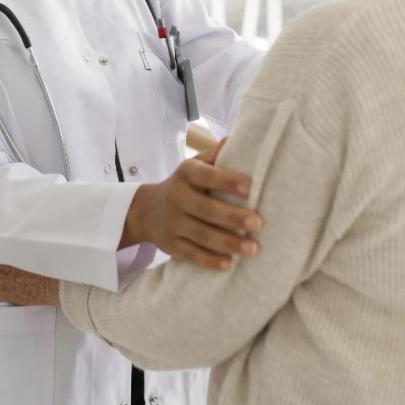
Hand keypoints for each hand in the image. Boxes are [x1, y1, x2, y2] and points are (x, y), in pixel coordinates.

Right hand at [120, 138, 262, 270]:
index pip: (207, 176)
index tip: (251, 187)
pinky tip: (229, 264)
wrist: (146, 210)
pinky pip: (191, 254)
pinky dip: (210, 261)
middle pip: (206, 209)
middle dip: (233, 217)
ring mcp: (172, 223)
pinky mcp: (170, 245)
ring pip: (201, 235)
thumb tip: (234, 140)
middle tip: (258, 223)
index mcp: (186, 174)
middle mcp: (177, 198)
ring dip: (228, 243)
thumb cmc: (183, 185)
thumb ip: (214, 156)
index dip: (227, 181)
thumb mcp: (193, 166)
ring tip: (253, 248)